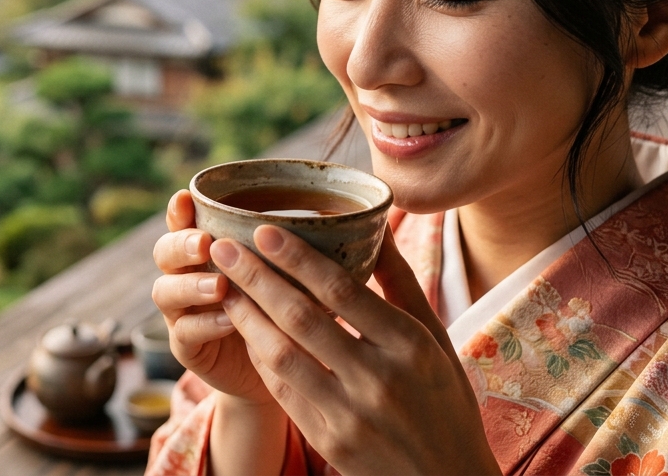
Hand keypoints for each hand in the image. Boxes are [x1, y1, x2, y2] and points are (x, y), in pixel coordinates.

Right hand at [150, 190, 273, 405]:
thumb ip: (289, 250)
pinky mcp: (186, 347)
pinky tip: (230, 320)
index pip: (183, 222)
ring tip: (221, 286)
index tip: (186, 198)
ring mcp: (182, 312)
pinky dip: (205, 324)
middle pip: (164, 252)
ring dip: (192, 285)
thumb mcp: (289, 275)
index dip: (179, 211)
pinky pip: (184, 332)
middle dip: (181, 244)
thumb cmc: (285, 309)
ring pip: (165, 292)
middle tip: (206, 244)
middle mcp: (187, 276)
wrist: (278, 368)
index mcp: (206, 250)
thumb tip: (335, 215)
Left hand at [212, 225, 499, 475]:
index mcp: (408, 346)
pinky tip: (245, 330)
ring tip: (224, 287)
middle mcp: (378, 379)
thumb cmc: (445, 401)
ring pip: (280, 355)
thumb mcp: (435, 340)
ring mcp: (349, 415)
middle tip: (223, 248)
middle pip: (301, 318)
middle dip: (256, 278)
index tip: (264, 230)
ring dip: (246, 316)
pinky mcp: (328, 441)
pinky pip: (282, 390)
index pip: (342, 291)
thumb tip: (377, 227)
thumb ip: (402, 284)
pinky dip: (260, 356)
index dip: (297, 258)